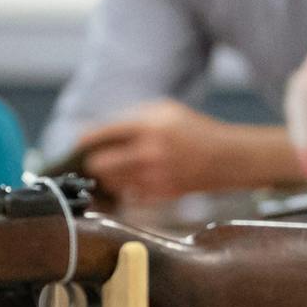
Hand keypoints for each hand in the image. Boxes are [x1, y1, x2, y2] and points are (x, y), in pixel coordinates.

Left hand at [73, 99, 297, 202]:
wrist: (226, 157)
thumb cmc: (192, 130)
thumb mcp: (165, 110)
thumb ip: (132, 117)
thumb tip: (101, 133)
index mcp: (147, 126)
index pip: (103, 134)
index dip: (86, 140)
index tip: (80, 143)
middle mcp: (148, 152)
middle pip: (100, 165)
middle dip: (95, 162)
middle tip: (97, 160)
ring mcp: (154, 176)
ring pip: (112, 183)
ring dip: (109, 178)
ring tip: (115, 171)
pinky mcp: (161, 195)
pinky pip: (130, 196)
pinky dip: (127, 190)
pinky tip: (134, 182)